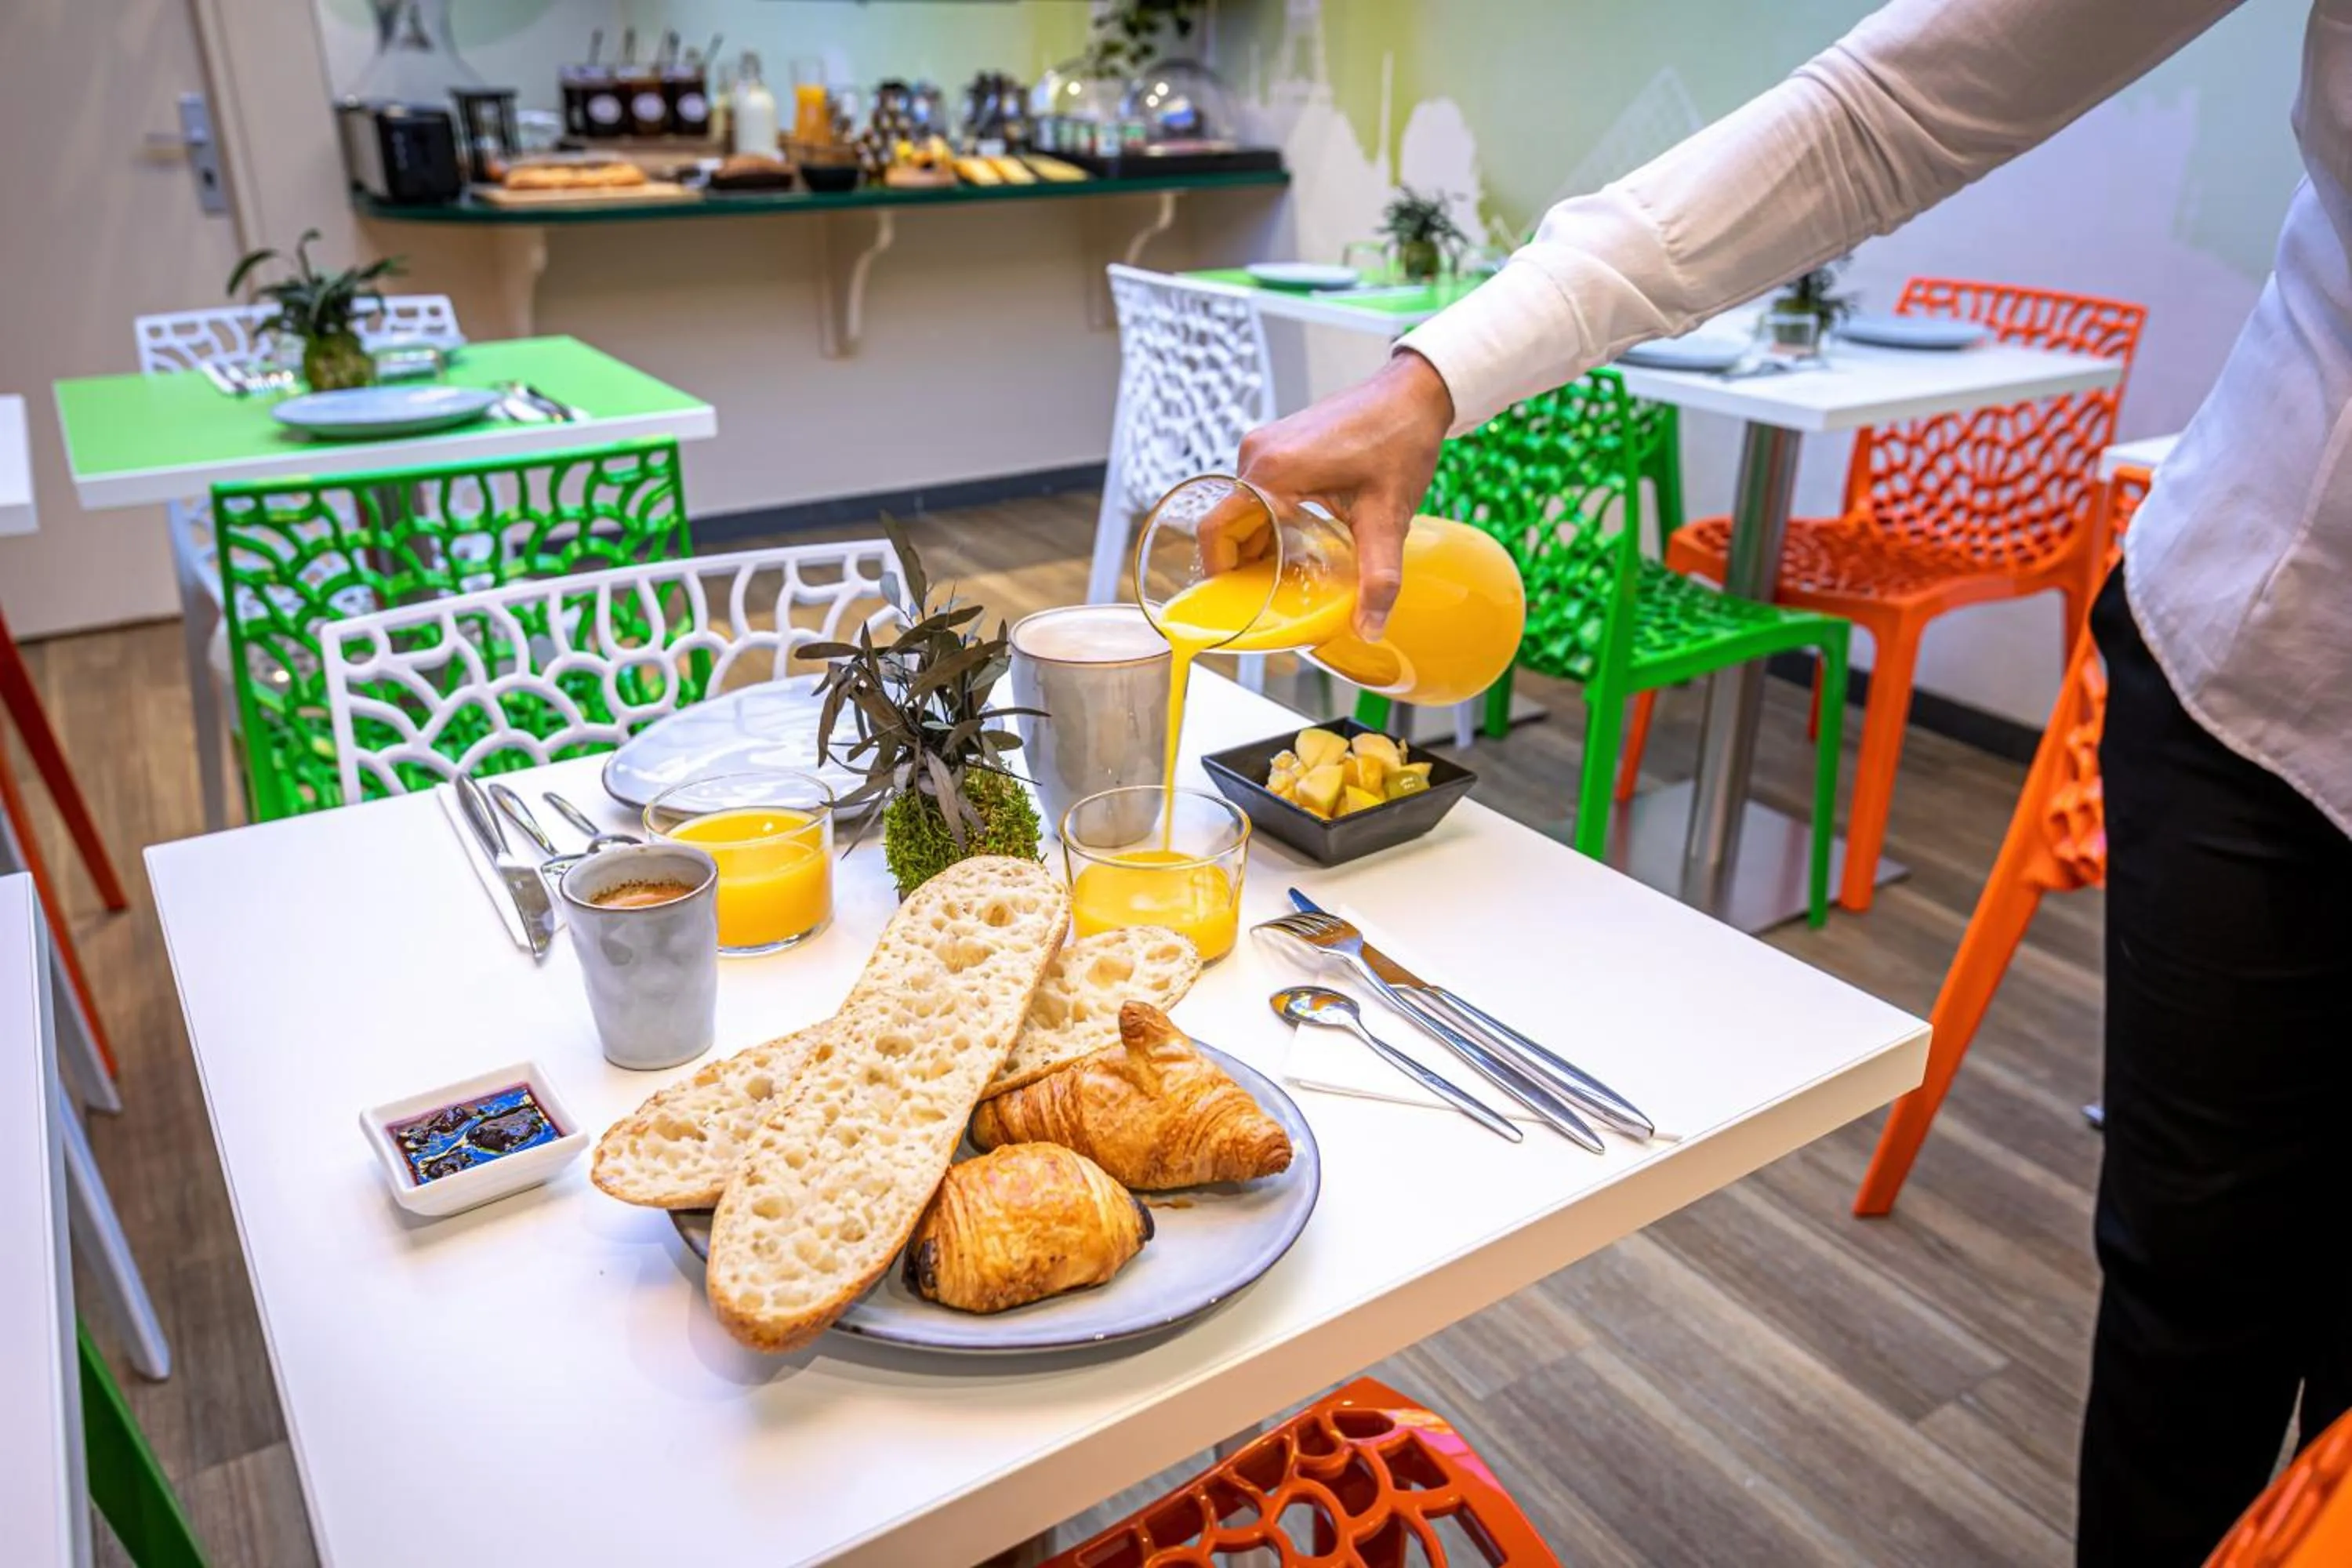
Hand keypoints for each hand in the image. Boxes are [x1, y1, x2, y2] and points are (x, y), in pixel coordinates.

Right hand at [1233, 350, 1454, 639]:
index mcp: (1273, 471)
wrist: (1414, 393)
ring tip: (1283, 575)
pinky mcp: (1277, 443)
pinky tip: (1296, 543)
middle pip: (1225, 522)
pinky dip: (1267, 521)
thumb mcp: (1388, 517)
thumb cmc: (1401, 440)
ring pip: (1241, 508)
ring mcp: (1265, 444)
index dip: (1219, 573)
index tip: (1233, 605)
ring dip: (1256, 543)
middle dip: (1240, 564)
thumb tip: (1370, 628)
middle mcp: (1258, 453)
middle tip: (1266, 598)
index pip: (1217, 531)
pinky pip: (1256, 491)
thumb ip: (1379, 577)